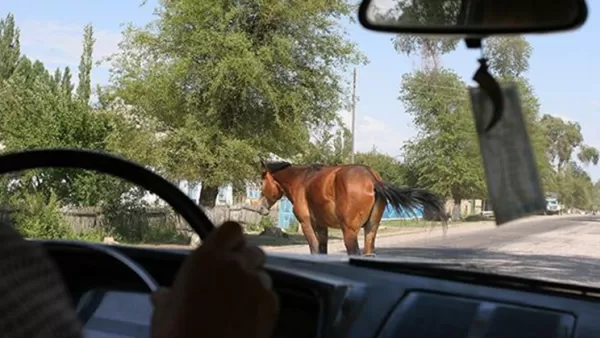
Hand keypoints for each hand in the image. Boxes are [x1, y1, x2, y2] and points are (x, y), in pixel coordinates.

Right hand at [150, 221, 278, 337]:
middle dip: (246, 263)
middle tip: (234, 281)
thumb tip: (161, 296)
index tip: (228, 250)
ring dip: (254, 285)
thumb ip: (167, 296)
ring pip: (262, 274)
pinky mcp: (270, 302)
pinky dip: (262, 304)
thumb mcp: (164, 313)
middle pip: (252, 251)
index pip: (231, 230)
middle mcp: (234, 265)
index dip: (231, 240)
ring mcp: (255, 282)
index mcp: (207, 259)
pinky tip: (247, 318)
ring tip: (238, 305)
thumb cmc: (180, 335)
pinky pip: (270, 295)